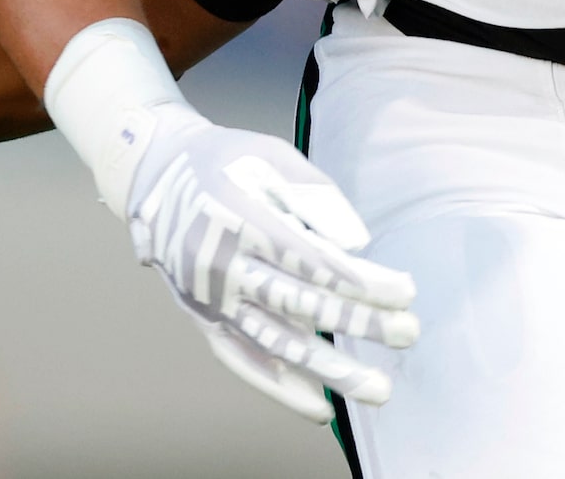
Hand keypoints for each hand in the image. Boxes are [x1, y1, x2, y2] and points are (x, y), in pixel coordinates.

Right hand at [125, 103, 420, 419]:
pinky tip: (318, 408)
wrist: (155, 176)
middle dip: (360, 324)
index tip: (405, 293)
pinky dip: (279, 387)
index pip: (312, 261)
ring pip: (275, 342)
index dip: (362, 281)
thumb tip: (358, 245)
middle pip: (302, 304)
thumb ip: (314, 196)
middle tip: (409, 334)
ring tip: (377, 390)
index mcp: (239, 218)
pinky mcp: (202, 319)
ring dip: (329, 371)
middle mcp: (222, 266)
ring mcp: (210, 299)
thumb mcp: (269, 156)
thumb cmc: (225, 161)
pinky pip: (242, 361)